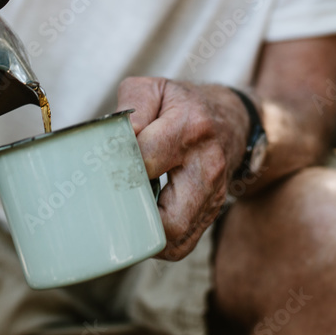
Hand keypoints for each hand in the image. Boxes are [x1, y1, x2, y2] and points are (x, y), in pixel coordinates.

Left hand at [116, 77, 248, 260]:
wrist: (230, 122)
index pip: (146, 159)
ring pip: (175, 237)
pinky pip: (181, 245)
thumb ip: (132, 106)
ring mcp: (213, 196)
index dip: (118, 163)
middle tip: (113, 196)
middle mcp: (208, 167)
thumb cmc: (183, 106)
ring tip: (126, 210)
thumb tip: (119, 139)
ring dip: (144, 232)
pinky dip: (157, 240)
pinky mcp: (211, 215)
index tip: (105, 160)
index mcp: (191, 128)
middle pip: (168, 217)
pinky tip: (142, 220)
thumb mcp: (156, 89)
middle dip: (133, 211)